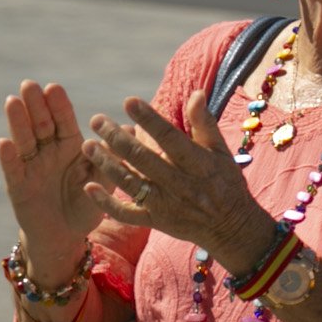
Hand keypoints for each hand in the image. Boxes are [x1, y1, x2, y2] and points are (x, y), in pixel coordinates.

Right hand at [0, 81, 105, 271]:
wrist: (66, 236)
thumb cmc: (86, 205)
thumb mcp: (103, 182)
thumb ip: (112, 159)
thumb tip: (131, 129)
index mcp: (70, 147)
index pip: (63, 121)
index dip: (58, 105)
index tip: (54, 87)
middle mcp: (47, 152)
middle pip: (40, 125)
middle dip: (35, 105)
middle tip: (30, 84)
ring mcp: (30, 166)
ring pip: (24, 140)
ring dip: (18, 122)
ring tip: (12, 102)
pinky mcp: (18, 186)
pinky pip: (13, 170)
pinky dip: (8, 157)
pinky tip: (4, 142)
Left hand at [84, 92, 280, 268]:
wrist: (233, 227)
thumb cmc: (227, 183)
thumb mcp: (221, 152)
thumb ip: (204, 123)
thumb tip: (195, 93)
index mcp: (198, 164)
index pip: (170, 138)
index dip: (150, 120)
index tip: (129, 101)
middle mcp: (180, 185)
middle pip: (143, 159)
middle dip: (117, 138)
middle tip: (97, 120)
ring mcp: (166, 205)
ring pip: (131, 183)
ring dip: (107, 164)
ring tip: (88, 145)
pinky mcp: (156, 222)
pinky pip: (127, 214)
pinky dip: (107, 203)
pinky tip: (90, 187)